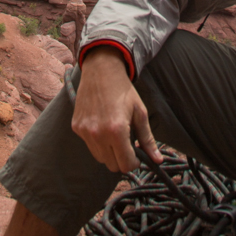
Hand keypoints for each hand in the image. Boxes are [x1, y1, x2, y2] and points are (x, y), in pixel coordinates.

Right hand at [71, 46, 162, 173]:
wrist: (101, 70)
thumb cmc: (123, 91)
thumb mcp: (140, 113)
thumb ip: (148, 139)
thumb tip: (158, 160)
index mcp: (117, 131)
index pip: (126, 165)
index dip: (135, 163)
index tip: (137, 155)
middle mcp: (98, 134)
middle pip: (112, 166)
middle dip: (122, 159)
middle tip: (127, 144)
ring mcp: (85, 131)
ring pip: (100, 158)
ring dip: (109, 152)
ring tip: (114, 134)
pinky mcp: (76, 127)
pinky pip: (89, 145)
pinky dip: (97, 142)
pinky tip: (102, 126)